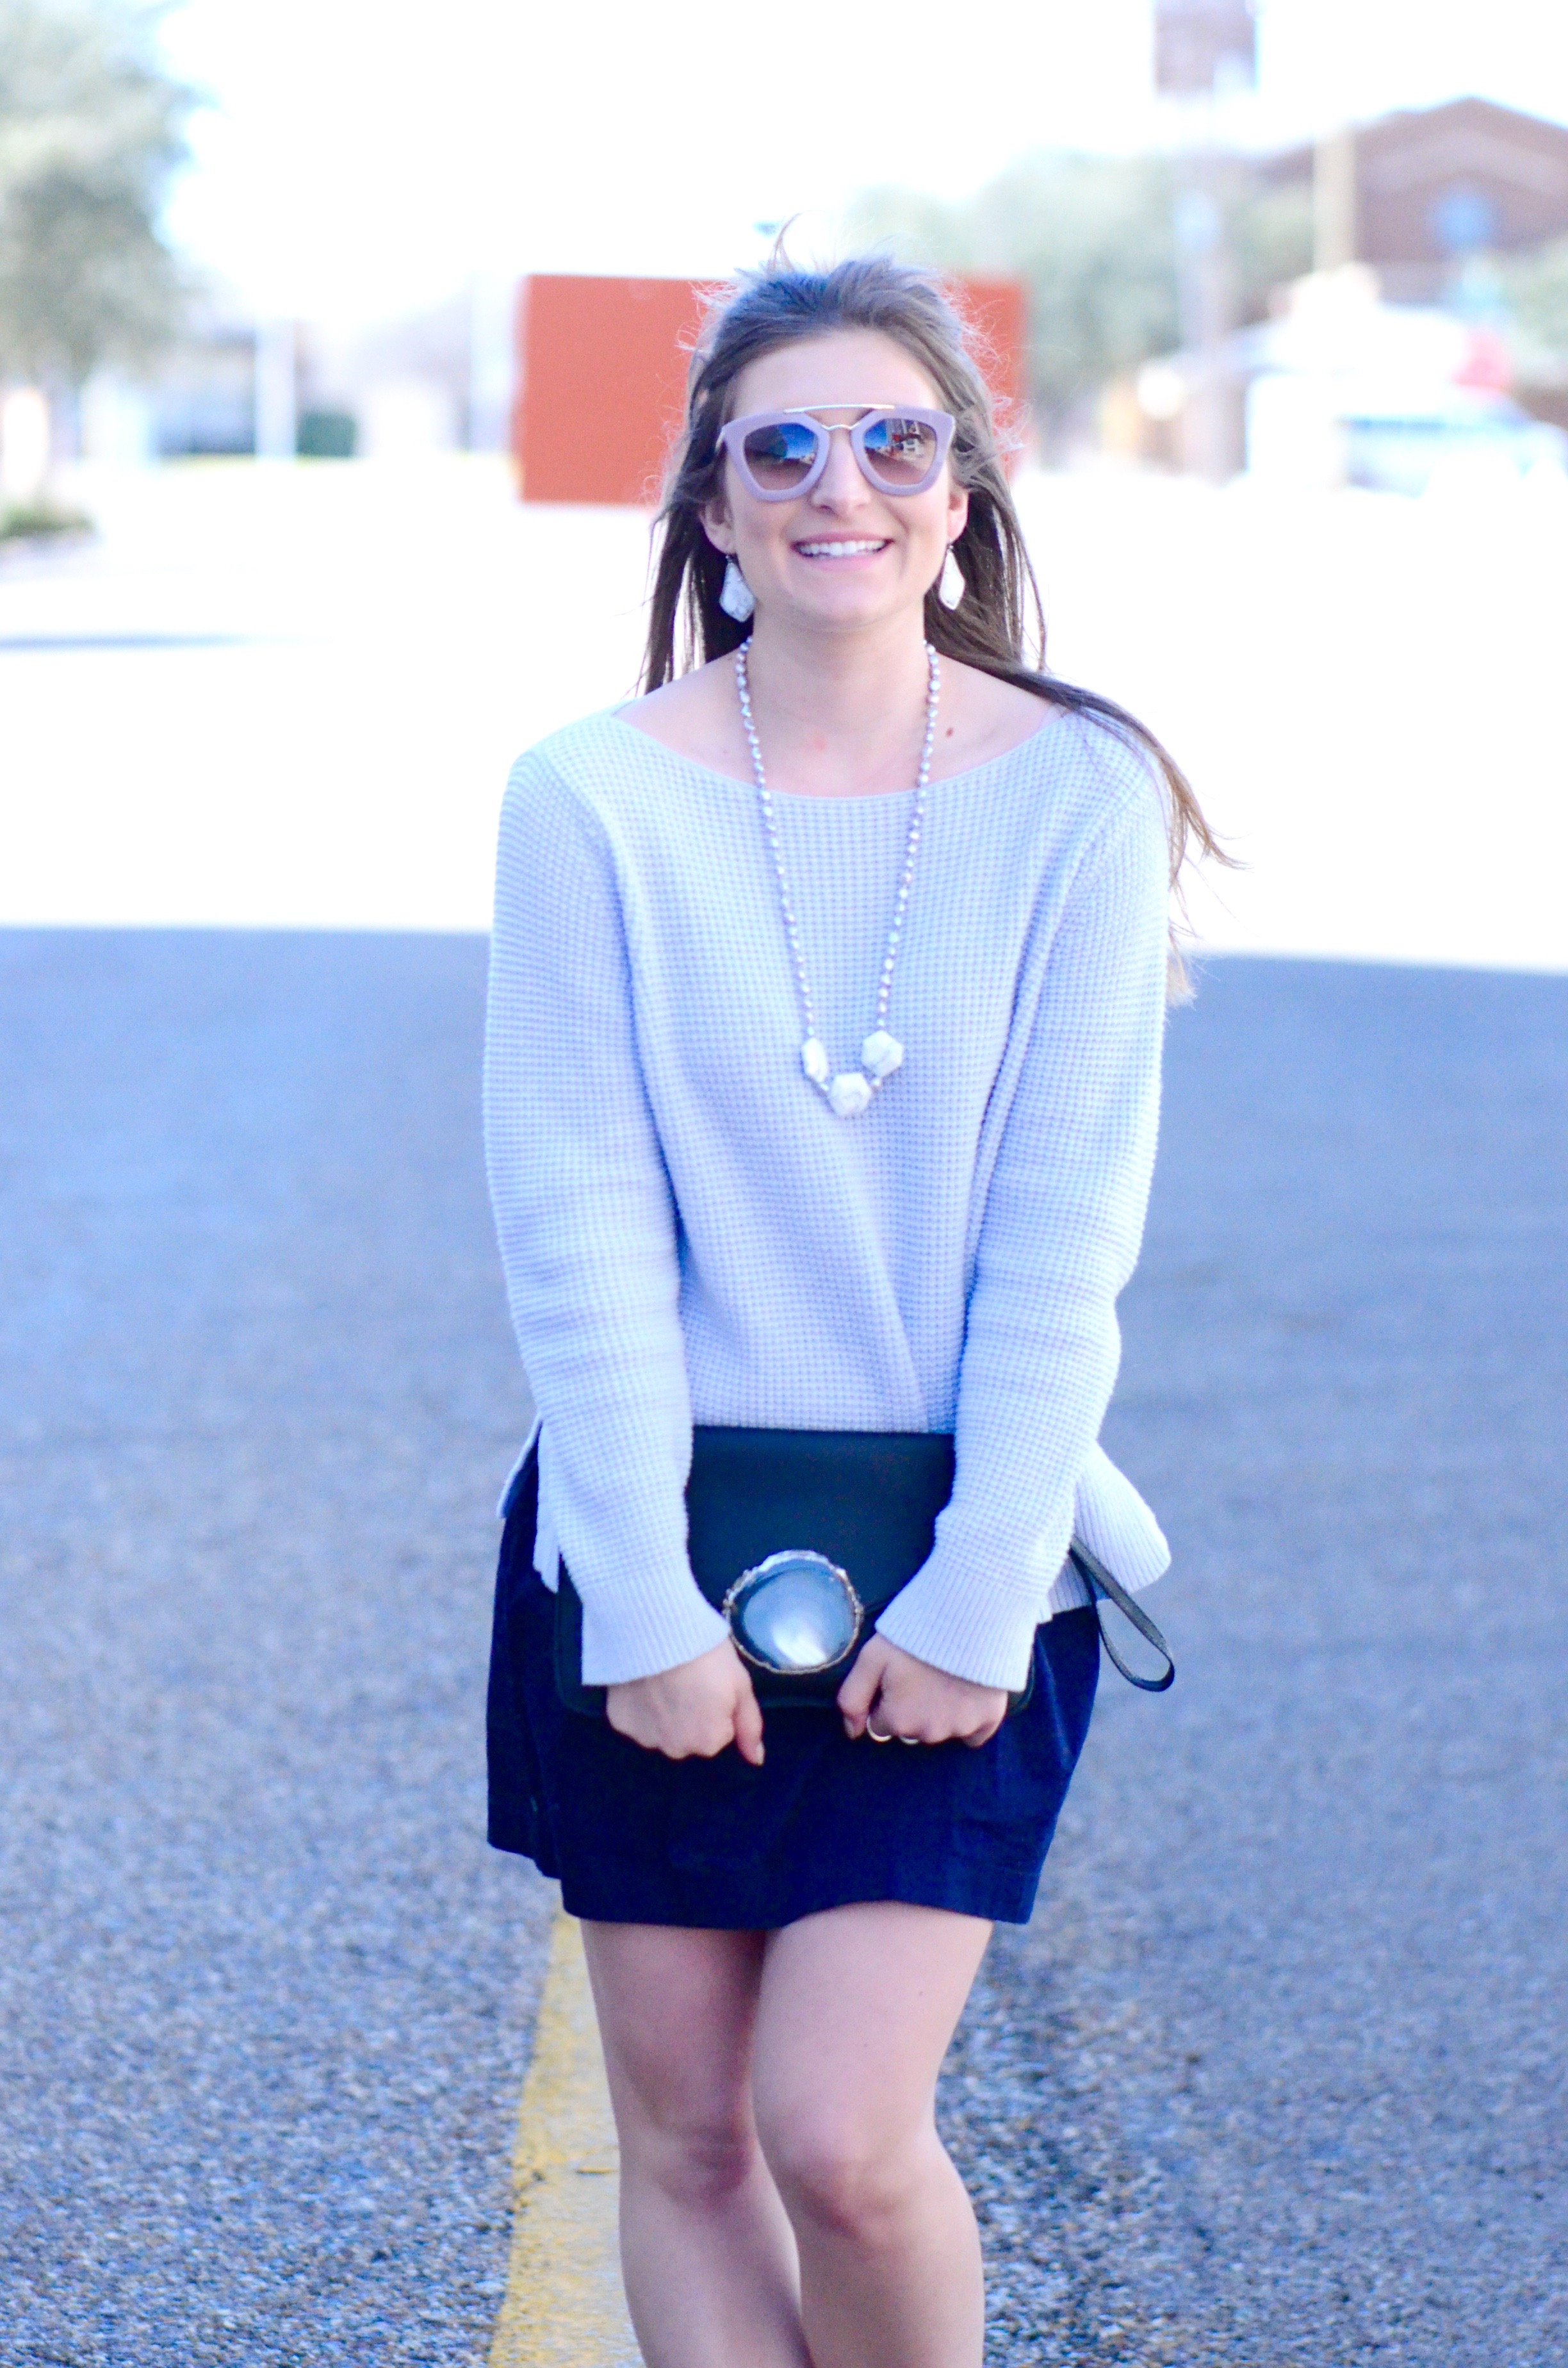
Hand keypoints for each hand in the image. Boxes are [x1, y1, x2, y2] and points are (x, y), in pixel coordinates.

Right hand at [606, 1639, 764, 1764]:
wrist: (657, 1631)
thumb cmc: (706, 1656)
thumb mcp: (740, 1686)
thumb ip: (749, 1727)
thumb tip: (756, 1760)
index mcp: (709, 1743)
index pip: (719, 1733)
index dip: (718, 1708)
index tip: (711, 1685)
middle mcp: (676, 1750)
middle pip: (689, 1737)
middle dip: (691, 1715)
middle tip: (688, 1682)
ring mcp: (645, 1738)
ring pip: (662, 1731)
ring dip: (665, 1714)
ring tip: (664, 1680)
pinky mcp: (620, 1723)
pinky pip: (636, 1721)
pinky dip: (640, 1707)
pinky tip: (643, 1683)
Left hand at [837, 1636, 1008, 1749]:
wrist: (966, 1618)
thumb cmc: (914, 1636)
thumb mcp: (871, 1658)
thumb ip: (852, 1699)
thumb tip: (852, 1733)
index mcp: (897, 1720)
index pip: (882, 1724)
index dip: (887, 1700)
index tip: (897, 1678)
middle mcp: (928, 1733)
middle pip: (912, 1729)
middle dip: (912, 1709)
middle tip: (922, 1675)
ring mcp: (960, 1729)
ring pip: (941, 1730)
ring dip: (939, 1713)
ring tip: (944, 1678)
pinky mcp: (988, 1721)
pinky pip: (974, 1734)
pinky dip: (970, 1719)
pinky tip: (967, 1694)